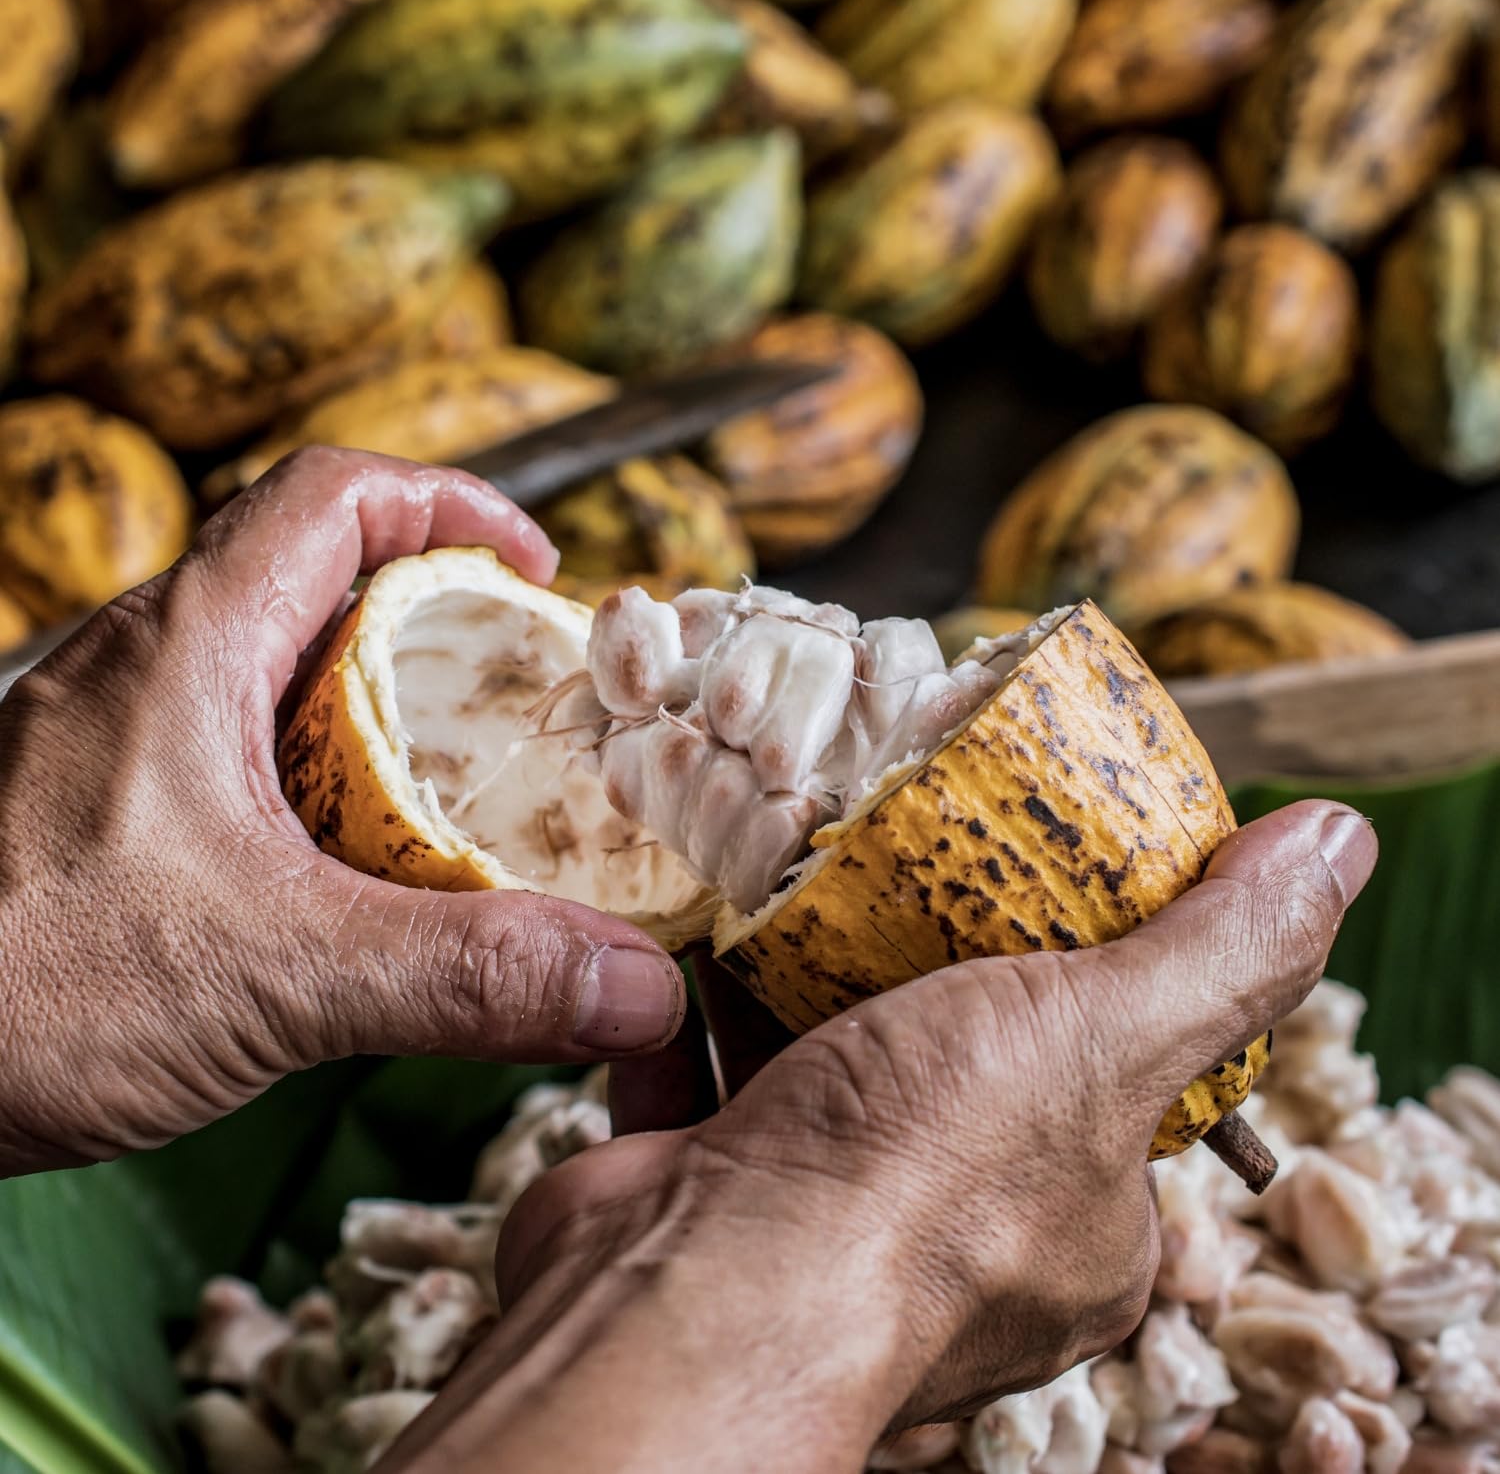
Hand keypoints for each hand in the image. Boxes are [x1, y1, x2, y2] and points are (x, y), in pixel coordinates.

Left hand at [0, 447, 686, 1176]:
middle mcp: (142, 666)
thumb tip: (630, 981)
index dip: (451, 502)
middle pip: (314, 574)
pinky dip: (315, 777)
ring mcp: (112, 738)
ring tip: (457, 782)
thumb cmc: (8, 990)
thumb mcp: (275, 977)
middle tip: (517, 693)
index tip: (535, 564)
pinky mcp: (98, 809)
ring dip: (374, 703)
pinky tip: (349, 867)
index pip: (333, 494)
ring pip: (271, 666)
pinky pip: (231, 749)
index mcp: (186, 646)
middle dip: (434, 616)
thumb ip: (464, 976)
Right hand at [382, 800, 1375, 1473]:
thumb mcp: (1101, 1039)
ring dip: (817, 968)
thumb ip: (1217, 955)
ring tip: (811, 868)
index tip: (1053, 881)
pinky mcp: (720, 1181)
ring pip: (835, 1056)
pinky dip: (714, 996)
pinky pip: (722, 1064)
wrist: (689, 1294)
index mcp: (1087, 1229)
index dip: (1096, 971)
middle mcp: (962, 1239)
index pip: (1118, 1078)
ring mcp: (829, 1212)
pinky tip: (712, 924)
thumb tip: (1333, 845)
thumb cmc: (916, 1184)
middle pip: (966, 1055)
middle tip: (918, 855)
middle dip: (938, 959)